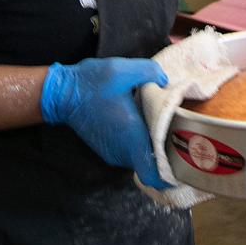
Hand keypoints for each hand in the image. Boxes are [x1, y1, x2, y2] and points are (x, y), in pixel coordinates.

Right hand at [40, 57, 170, 187]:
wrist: (62, 93)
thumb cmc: (93, 83)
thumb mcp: (125, 70)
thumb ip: (151, 73)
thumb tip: (164, 81)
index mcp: (132, 138)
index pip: (152, 175)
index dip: (169, 175)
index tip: (183, 162)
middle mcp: (122, 151)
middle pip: (152, 164)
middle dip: (166, 152)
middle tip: (179, 130)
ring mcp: (112, 153)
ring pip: (141, 156)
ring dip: (151, 145)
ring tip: (161, 122)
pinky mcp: (107, 148)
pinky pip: (130, 151)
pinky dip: (139, 142)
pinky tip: (143, 121)